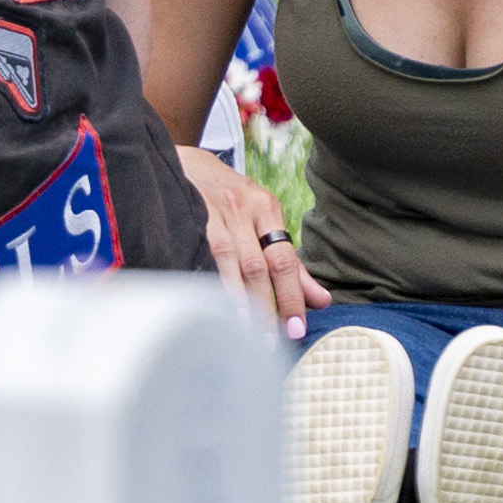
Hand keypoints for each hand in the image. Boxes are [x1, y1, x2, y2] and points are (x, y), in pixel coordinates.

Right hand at [190, 154, 312, 330]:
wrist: (181, 159)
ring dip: (238, 299)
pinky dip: (210, 279)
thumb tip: (322, 300)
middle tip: (270, 342)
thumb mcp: (261, 218)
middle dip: (267, 307)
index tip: (297, 328)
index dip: (292, 296)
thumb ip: (290, 262)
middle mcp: (243, 206)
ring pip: (230, 261)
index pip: (285, 259)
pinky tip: (212, 303)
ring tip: (244, 331)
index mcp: (266, 208)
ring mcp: (214, 209)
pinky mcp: (188, 212)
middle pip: (259, 264)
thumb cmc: (226, 196)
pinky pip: (202, 251)